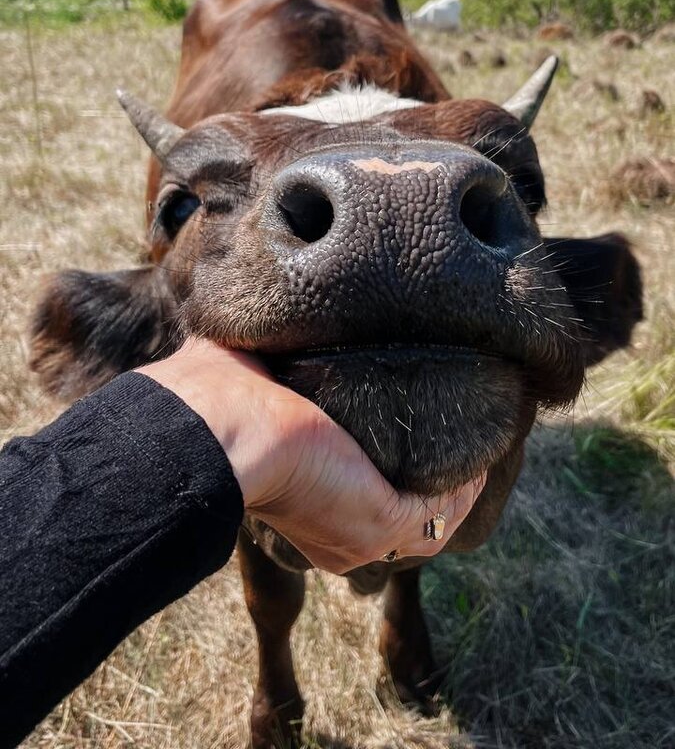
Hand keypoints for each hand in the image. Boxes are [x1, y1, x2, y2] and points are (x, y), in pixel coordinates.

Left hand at [137, 338, 485, 573]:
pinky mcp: (383, 522)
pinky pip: (444, 509)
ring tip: (485, 431)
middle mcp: (338, 534)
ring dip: (463, 480)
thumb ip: (287, 372)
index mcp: (309, 507)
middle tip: (464, 425)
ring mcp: (363, 536)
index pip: (368, 494)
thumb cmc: (226, 397)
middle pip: (411, 515)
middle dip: (441, 476)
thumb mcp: (268, 385)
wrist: (218, 426)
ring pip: (435, 518)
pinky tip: (482, 446)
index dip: (398, 463)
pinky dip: (467, 482)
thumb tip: (292, 333)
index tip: (419, 424)